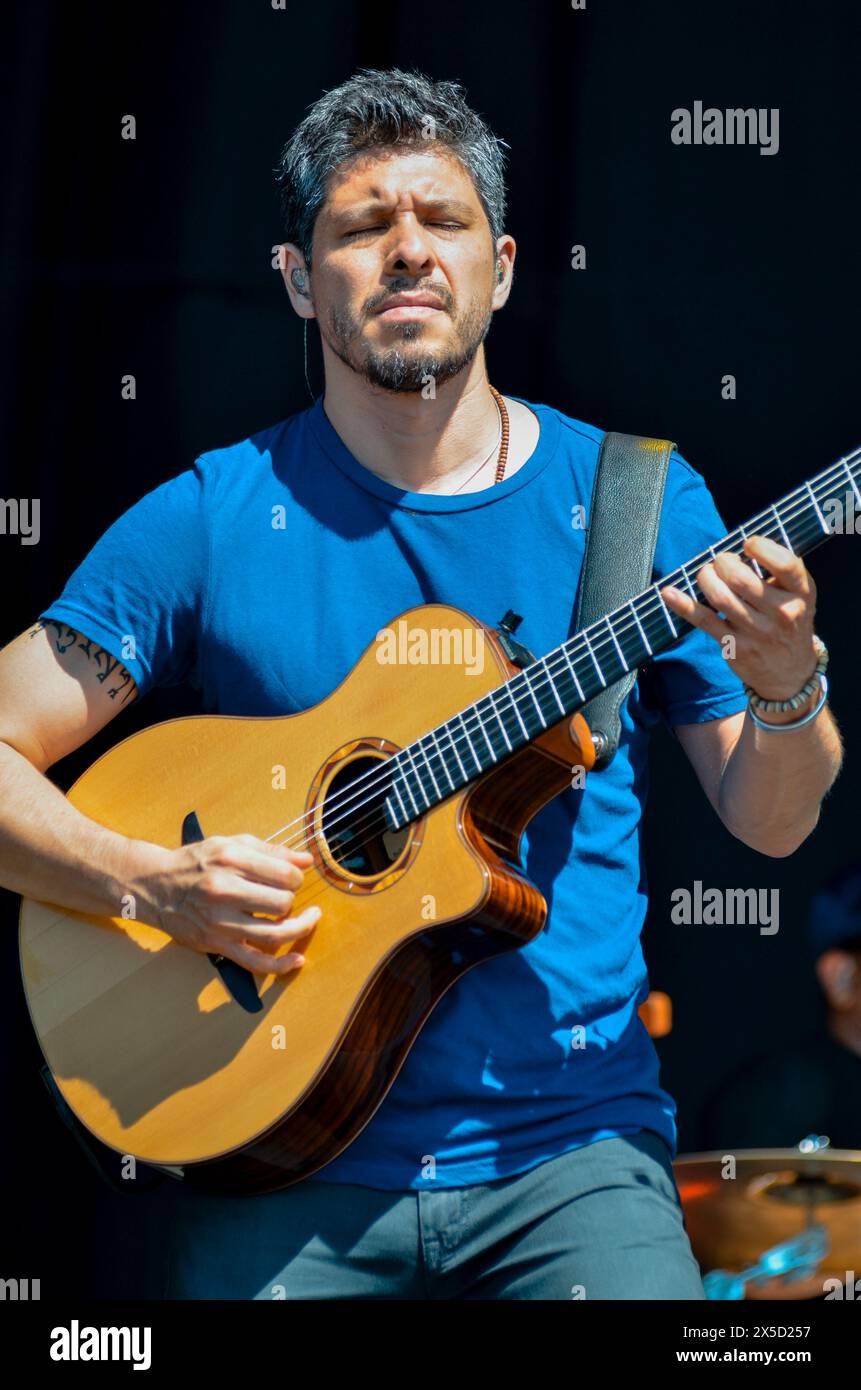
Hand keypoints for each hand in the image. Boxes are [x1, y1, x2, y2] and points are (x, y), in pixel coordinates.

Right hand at [138, 832, 320, 975]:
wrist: (155, 886)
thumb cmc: (195, 863)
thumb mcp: (230, 844)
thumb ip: (270, 850)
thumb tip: (306, 860)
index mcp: (230, 861)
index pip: (284, 874)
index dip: (296, 877)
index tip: (292, 878)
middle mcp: (224, 891)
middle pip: (282, 902)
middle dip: (293, 898)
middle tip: (287, 894)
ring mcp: (220, 922)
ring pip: (274, 933)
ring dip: (299, 928)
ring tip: (309, 919)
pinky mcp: (216, 944)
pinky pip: (255, 962)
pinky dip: (280, 965)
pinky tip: (297, 959)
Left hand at [659, 534, 818, 701]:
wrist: (790, 673)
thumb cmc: (789, 622)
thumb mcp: (799, 595)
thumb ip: (780, 571)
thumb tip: (740, 546)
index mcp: (802, 593)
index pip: (784, 564)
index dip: (761, 547)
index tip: (748, 544)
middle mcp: (782, 613)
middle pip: (741, 579)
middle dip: (723, 562)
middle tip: (721, 562)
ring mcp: (758, 633)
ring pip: (720, 597)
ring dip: (706, 578)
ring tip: (707, 574)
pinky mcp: (735, 647)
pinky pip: (704, 621)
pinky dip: (683, 604)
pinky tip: (668, 592)